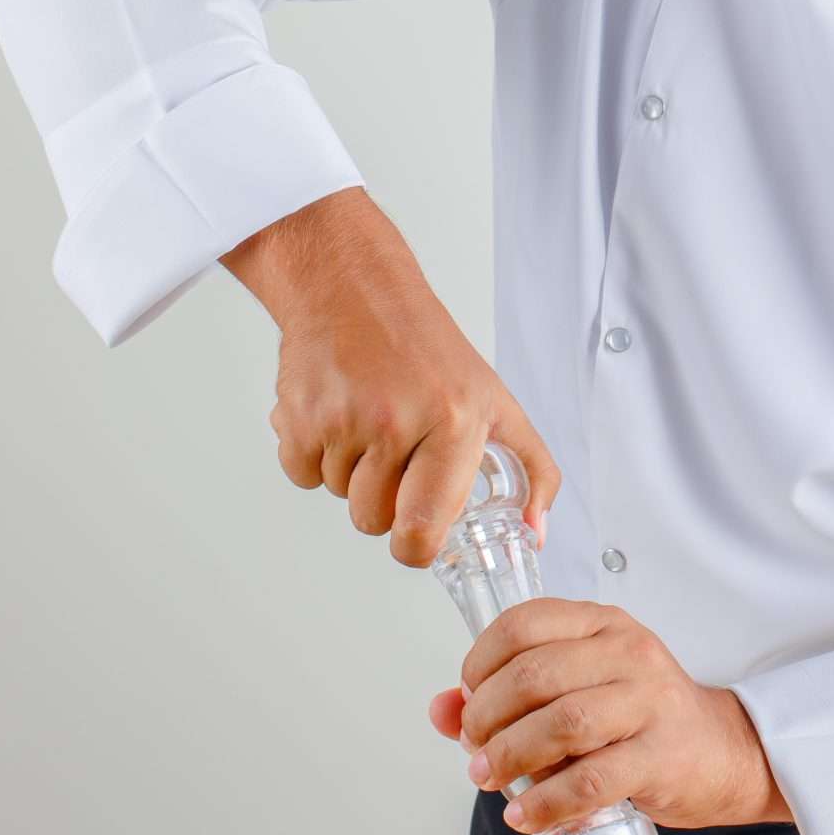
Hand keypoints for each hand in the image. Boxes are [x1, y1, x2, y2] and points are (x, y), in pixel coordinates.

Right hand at [221, 187, 558, 562]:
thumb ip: (531, 469)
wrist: (353, 290)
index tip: (415, 532)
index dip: (415, 544)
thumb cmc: (425, 347)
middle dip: (381, 498)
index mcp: (453, 424)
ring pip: (337, 495)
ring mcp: (343, 421)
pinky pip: (301, 474)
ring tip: (368, 420)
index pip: (422, 530)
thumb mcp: (495, 402)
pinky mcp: (298, 417)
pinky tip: (335, 416)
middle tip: (396, 452)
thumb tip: (534, 532)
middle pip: (372, 521)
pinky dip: (313, 455)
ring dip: (349, 470)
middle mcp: (396, 424)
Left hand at [432, 600, 791, 833]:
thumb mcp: (577, 688)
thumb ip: (507, 696)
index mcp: (601, 624)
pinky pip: (591, 780)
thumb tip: (441, 710)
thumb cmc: (637, 719)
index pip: (522, 624)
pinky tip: (524, 815)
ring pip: (561, 724)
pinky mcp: (660, 756)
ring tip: (490, 780)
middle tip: (475, 750)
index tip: (469, 700)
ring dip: (510, 757)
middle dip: (486, 718)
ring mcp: (649, 702)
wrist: (720, 752)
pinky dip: (547, 803)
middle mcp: (627, 652)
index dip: (479, 664)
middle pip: (533, 676)